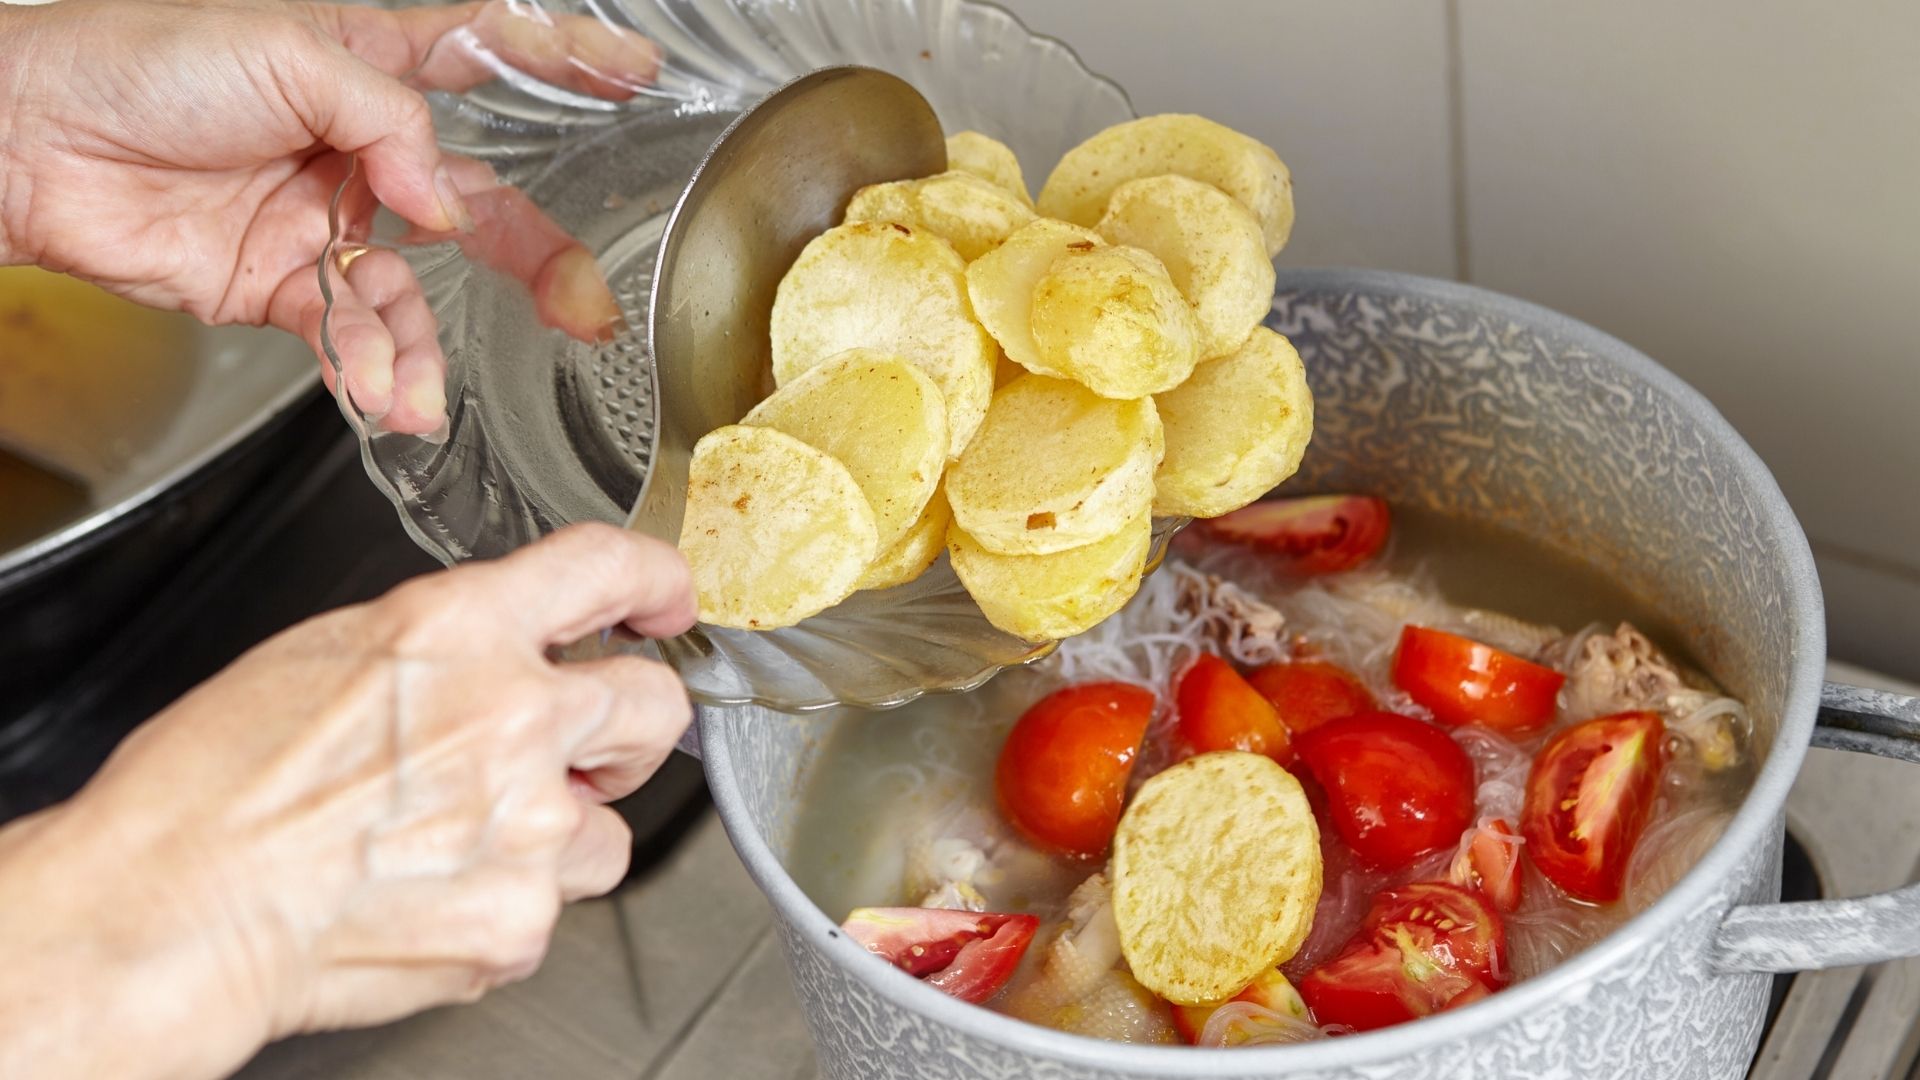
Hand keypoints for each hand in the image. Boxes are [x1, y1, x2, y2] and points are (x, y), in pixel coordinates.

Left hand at [0, 0, 658, 432]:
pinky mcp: (284, 288)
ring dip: (420, 349)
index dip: (567, 62)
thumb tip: (444, 196)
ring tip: (414, 389)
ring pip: (414, 297)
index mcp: (368, 65)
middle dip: (540, 261)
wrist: (31, 146)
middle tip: (585, 307)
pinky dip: (368, 369)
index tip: (638, 72)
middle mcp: (361, 149)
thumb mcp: (283, 52)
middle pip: (480, 207)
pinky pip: (352, 338)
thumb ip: (386, 122)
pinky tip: (374, 390)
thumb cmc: (138, 65)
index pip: (488, 55)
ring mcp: (328, 223)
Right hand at [0, 524, 695, 1079]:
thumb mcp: (324, 656)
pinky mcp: (521, 916)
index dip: (653, 580)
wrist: (170, 910)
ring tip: (460, 847)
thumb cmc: (209, 790)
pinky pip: (550, 909)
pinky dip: (504, 910)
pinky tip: (430, 900)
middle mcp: (510, 715)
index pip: (601, 567)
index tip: (666, 599)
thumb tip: (497, 661)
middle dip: (628, 729)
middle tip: (587, 751)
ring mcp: (528, 821)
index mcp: (454, 629)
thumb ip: (442, 649)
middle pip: (654, 704)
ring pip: (609, 828)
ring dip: (559, 837)